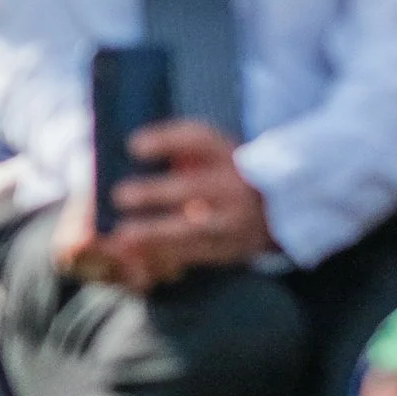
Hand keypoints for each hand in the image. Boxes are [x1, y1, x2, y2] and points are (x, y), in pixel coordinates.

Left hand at [53, 121, 272, 293]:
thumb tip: (129, 149)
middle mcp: (236, 186)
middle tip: (119, 195)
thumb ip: (180, 150)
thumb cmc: (226, 175)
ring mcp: (236, 221)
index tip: (133, 146)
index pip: (199, 140)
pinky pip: (196, 255)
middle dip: (155, 192)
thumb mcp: (214, 153)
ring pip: (194, 229)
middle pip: (194, 187)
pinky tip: (139, 254)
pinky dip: (165, 255)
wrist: (277, 211)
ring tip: (123, 235)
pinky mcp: (232, 249)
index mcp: (228, 154)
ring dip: (155, 233)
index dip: (166, 141)